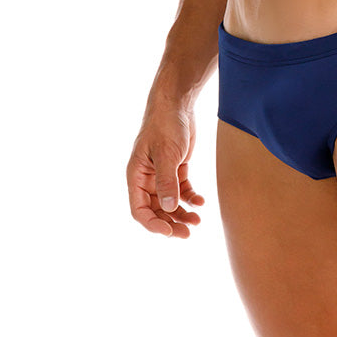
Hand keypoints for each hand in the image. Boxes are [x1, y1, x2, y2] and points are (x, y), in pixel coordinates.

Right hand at [126, 102, 204, 237]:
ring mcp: (161, 174)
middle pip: (156, 209)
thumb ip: (166, 181)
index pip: (139, 209)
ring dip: (182, 213)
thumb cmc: (165, 124)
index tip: (169, 231)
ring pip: (170, 202)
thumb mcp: (166, 154)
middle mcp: (146, 178)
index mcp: (136, 176)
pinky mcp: (176, 168)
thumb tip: (168, 208)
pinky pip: (182, 190)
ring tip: (198, 221)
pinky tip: (201, 203)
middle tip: (188, 233)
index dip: (153, 224)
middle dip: (171, 223)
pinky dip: (191, 198)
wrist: (178, 103)